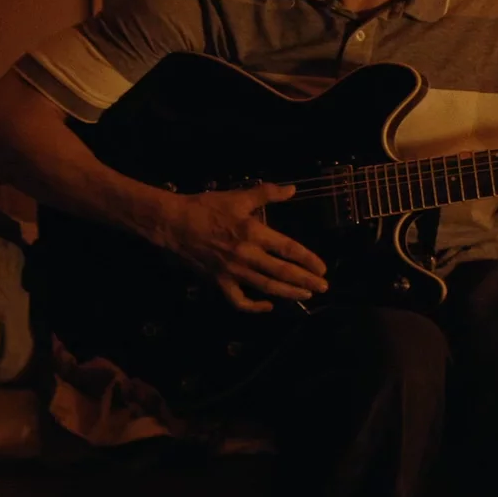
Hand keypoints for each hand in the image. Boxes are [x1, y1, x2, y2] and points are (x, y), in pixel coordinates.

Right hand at [155, 183, 327, 313]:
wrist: (173, 224)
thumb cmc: (206, 207)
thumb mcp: (239, 197)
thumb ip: (268, 193)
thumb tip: (293, 190)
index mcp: (253, 233)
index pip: (288, 249)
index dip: (307, 259)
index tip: (322, 268)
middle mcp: (246, 255)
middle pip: (282, 272)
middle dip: (305, 281)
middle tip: (323, 288)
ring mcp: (232, 272)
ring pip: (266, 288)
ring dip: (288, 293)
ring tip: (306, 296)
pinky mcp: (219, 282)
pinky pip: (239, 301)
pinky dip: (255, 306)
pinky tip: (268, 305)